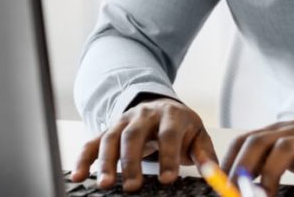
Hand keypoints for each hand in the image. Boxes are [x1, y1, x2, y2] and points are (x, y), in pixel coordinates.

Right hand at [70, 97, 216, 191]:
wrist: (163, 107)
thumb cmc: (181, 127)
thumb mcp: (198, 136)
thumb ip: (206, 155)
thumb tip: (215, 174)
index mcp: (171, 115)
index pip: (168, 134)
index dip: (168, 156)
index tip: (168, 179)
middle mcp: (145, 115)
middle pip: (135, 134)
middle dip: (132, 161)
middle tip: (132, 186)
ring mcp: (124, 121)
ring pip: (111, 137)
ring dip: (106, 161)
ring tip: (104, 185)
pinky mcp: (109, 130)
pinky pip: (93, 142)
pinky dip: (83, 157)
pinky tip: (78, 175)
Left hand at [221, 118, 293, 196]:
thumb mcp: (292, 150)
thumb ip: (270, 162)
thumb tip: (243, 185)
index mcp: (278, 131)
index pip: (245, 139)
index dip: (229, 160)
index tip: (220, 182)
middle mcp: (292, 131)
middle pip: (260, 141)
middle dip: (244, 167)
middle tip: (237, 192)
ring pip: (285, 149)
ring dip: (270, 175)